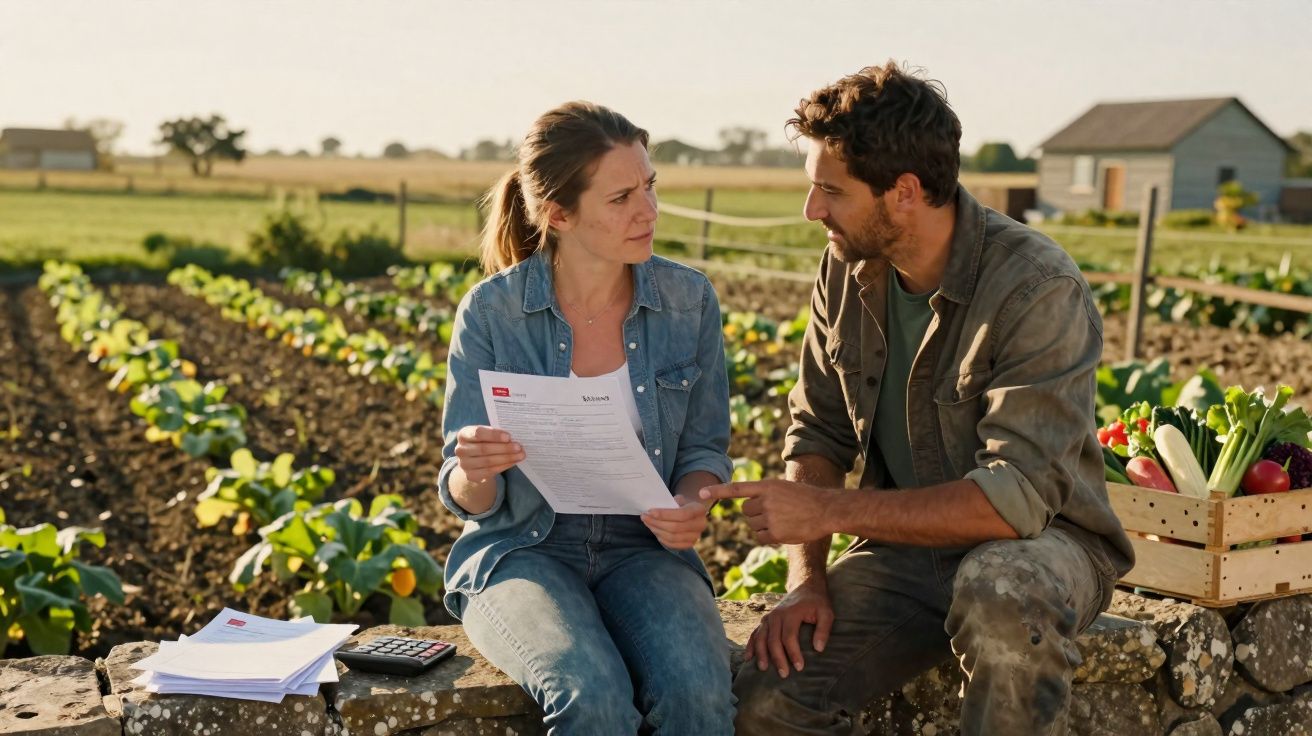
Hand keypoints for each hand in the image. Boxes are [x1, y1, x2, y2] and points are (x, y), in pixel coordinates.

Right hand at [453, 426, 523, 481]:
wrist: (473, 461)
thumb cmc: (483, 442)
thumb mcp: (486, 435)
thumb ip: (495, 434)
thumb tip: (513, 438)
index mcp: (463, 434)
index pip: (478, 433)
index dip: (494, 435)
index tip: (509, 436)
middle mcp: (460, 449)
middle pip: (484, 448)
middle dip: (504, 448)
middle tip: (519, 447)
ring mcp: (464, 464)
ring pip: (488, 461)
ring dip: (506, 458)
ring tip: (520, 455)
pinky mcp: (471, 476)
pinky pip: (489, 471)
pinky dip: (503, 466)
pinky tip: (513, 462)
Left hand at [641, 496, 706, 548]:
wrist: (692, 513)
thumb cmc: (682, 504)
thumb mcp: (679, 498)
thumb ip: (670, 502)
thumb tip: (655, 508)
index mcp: (699, 510)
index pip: (682, 514)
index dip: (665, 514)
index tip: (650, 511)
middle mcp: (700, 525)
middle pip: (675, 528)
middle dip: (657, 522)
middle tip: (644, 516)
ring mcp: (696, 537)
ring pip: (672, 537)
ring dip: (656, 530)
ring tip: (647, 522)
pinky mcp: (689, 545)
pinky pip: (672, 544)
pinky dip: (661, 538)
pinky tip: (654, 530)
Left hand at [699, 480, 835, 544]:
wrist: (825, 510)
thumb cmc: (805, 498)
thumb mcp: (783, 487)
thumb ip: (765, 493)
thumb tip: (747, 506)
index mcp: (767, 486)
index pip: (737, 488)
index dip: (717, 491)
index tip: (700, 493)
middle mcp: (766, 501)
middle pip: (746, 511)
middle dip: (755, 513)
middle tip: (774, 511)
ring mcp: (770, 517)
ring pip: (753, 524)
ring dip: (763, 524)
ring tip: (783, 519)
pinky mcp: (775, 533)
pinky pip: (760, 537)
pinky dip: (768, 536)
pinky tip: (784, 530)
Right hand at [745, 581, 833, 677]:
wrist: (805, 586)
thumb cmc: (816, 603)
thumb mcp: (826, 613)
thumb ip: (823, 629)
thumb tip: (818, 649)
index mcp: (791, 613)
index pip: (789, 637)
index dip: (793, 653)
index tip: (799, 667)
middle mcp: (776, 615)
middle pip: (773, 640)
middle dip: (777, 658)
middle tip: (783, 674)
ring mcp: (768, 617)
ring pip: (760, 637)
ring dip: (761, 654)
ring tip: (763, 668)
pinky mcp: (765, 620)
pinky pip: (754, 633)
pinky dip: (750, 645)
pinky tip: (748, 658)